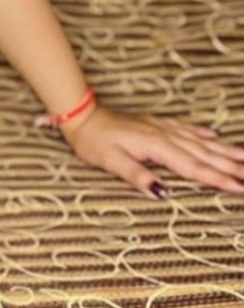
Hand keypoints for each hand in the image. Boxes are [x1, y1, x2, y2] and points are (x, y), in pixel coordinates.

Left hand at [58, 105, 243, 198]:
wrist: (81, 114)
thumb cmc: (93, 141)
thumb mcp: (110, 162)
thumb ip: (137, 176)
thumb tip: (164, 193)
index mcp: (156, 147)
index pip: (193, 167)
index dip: (218, 179)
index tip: (241, 188)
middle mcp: (163, 135)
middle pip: (204, 154)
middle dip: (231, 166)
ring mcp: (161, 127)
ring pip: (199, 141)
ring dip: (223, 150)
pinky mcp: (155, 124)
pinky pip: (186, 129)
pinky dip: (203, 134)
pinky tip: (215, 136)